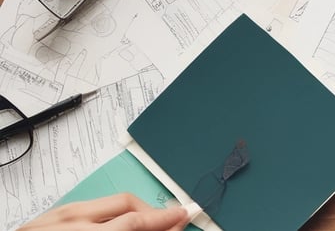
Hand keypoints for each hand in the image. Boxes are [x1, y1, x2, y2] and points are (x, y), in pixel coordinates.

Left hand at [18, 193, 189, 230]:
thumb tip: (163, 230)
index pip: (136, 221)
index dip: (166, 219)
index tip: (186, 215)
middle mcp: (72, 220)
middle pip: (128, 203)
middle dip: (154, 213)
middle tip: (174, 221)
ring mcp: (60, 214)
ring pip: (111, 202)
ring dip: (135, 211)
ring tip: (149, 223)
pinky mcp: (53, 214)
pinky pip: (93, 206)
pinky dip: (112, 214)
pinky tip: (119, 224)